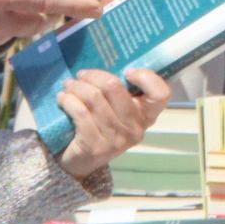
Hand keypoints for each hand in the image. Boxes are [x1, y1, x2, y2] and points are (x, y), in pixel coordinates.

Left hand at [57, 69, 172, 179]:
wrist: (80, 162)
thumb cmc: (100, 127)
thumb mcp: (117, 111)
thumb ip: (119, 92)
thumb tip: (107, 60)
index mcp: (146, 116)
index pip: (161, 94)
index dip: (146, 78)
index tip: (127, 72)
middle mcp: (135, 129)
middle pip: (113, 86)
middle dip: (93, 75)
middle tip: (81, 75)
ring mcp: (115, 139)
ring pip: (93, 98)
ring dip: (76, 87)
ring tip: (69, 85)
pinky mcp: (94, 146)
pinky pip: (80, 112)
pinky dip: (68, 100)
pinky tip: (62, 98)